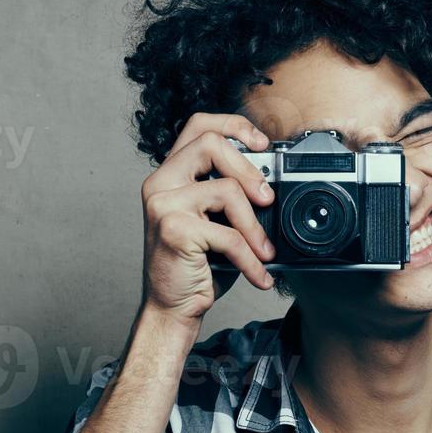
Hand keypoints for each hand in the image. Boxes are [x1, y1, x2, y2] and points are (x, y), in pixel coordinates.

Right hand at [139, 113, 277, 324]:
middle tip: (267, 200)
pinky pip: (228, 235)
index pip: (199, 125)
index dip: (233, 125)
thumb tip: (271, 186)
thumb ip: (230, 197)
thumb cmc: (196, 265)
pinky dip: (250, 259)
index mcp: (170, 174)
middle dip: (249, 170)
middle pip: (211, 145)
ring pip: (226, 190)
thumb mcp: (215, 222)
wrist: (172, 307)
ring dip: (254, 225)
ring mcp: (163, 204)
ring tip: (264, 251)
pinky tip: (258, 275)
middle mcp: (160, 183)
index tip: (262, 143)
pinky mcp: (174, 229)